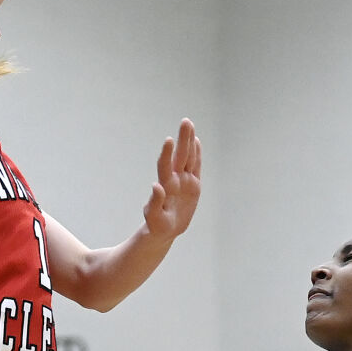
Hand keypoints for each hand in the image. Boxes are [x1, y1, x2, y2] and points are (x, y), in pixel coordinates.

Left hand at [142, 120, 201, 240]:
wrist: (165, 229)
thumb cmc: (156, 225)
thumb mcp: (155, 218)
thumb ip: (155, 203)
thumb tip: (156, 185)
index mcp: (166, 187)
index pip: (165, 166)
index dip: (167, 153)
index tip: (169, 140)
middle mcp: (175, 180)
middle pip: (180, 157)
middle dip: (183, 139)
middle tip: (185, 121)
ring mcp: (184, 181)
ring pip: (188, 158)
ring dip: (189, 142)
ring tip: (189, 124)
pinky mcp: (192, 185)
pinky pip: (195, 167)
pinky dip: (196, 154)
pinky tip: (196, 141)